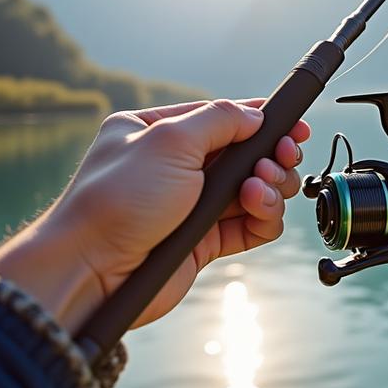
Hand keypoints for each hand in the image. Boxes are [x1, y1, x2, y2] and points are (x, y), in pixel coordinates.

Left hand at [0, 99, 309, 331]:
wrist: (92, 272)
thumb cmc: (116, 202)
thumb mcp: (169, 141)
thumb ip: (219, 120)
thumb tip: (256, 116)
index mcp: (156, 132)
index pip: (221, 117)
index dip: (262, 120)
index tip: (295, 126)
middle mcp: (175, 167)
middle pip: (245, 154)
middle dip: (271, 156)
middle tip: (282, 159)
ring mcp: (190, 205)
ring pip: (254, 189)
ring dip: (270, 187)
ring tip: (259, 191)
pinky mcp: (203, 242)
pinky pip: (250, 225)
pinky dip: (264, 219)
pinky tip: (260, 213)